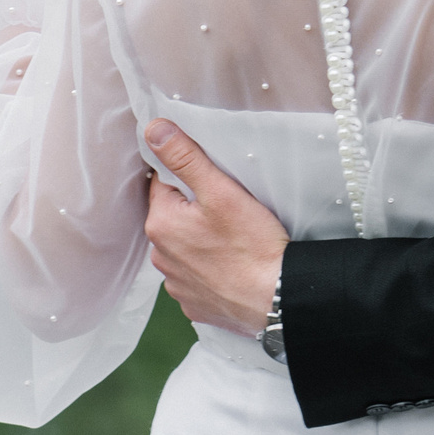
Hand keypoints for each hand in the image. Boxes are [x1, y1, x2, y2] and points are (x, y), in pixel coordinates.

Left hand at [142, 118, 288, 334]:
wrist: (279, 298)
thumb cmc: (253, 245)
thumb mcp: (220, 191)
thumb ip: (184, 157)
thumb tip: (154, 130)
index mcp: (160, 224)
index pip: (164, 184)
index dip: (189, 178)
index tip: (214, 184)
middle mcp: (161, 257)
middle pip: (172, 217)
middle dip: (193, 210)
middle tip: (227, 212)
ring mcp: (176, 285)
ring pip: (183, 248)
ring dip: (199, 241)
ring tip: (231, 240)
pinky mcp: (193, 304)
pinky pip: (195, 277)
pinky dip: (208, 270)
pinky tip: (230, 265)